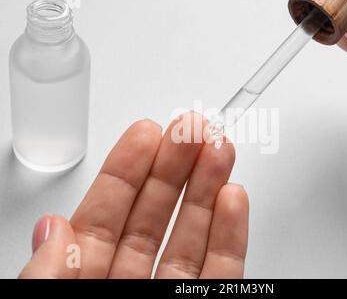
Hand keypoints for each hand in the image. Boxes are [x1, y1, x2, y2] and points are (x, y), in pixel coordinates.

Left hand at [19, 113, 248, 278]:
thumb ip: (49, 276)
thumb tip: (52, 229)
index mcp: (85, 279)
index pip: (106, 215)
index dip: (127, 169)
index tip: (146, 132)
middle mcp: (127, 283)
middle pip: (154, 215)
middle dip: (175, 166)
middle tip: (191, 128)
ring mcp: (166, 296)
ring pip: (191, 238)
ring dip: (209, 189)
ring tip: (220, 149)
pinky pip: (220, 274)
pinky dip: (231, 236)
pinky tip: (233, 199)